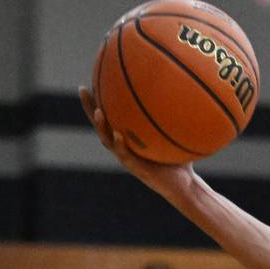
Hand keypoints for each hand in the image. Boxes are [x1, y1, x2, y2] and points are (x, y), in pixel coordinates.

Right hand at [78, 86, 198, 203]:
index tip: (91, 81)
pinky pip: (125, 156)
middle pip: (101, 126)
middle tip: (83, 90)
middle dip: (90, 108)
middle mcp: (124, 148)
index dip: (99, 101)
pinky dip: (121, 145)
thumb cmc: (181, 161)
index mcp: (128, 139)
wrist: (186, 187)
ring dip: (101, 126)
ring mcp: (128, 159)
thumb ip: (173, 119)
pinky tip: (119, 135)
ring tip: (98, 112)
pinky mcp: (137, 170)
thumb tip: (181, 93)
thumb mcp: (176, 137)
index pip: (110, 117)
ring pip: (108, 141)